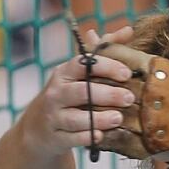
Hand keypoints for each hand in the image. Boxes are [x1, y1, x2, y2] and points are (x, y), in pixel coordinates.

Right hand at [18, 27, 139, 156]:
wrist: (38, 129)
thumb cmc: (68, 94)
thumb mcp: (80, 73)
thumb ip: (103, 51)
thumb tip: (128, 30)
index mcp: (64, 73)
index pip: (83, 65)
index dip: (106, 67)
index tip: (127, 73)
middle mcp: (56, 93)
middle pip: (81, 91)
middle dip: (107, 94)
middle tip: (129, 97)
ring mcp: (53, 116)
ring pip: (76, 118)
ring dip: (99, 118)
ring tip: (118, 117)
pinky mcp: (55, 138)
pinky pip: (72, 138)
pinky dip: (87, 137)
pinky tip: (101, 135)